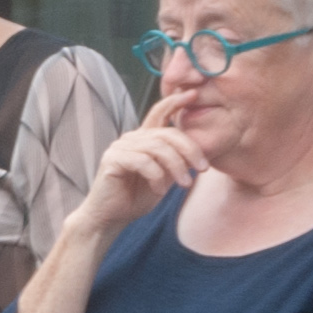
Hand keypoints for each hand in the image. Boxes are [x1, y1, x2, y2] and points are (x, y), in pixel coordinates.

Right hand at [71, 98, 209, 240]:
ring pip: (158, 148)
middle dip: (189, 150)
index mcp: (143, 139)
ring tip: (184, 184)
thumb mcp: (164, 176)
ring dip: (176, 167)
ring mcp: (120, 148)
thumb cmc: (136, 198)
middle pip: (167, 133)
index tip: (192, 94)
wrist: (111, 218)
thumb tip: (200, 150)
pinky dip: (157, 177)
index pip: (159, 113)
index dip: (174, 101)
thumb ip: (176, 160)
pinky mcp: (112, 160)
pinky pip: (144, 161)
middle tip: (202, 169)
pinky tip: (159, 191)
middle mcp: (130, 138)